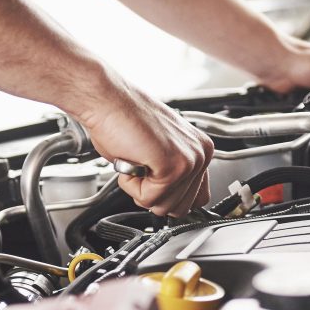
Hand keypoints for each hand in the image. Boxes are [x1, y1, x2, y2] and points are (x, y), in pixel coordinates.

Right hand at [78, 78, 213, 216]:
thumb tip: (171, 200)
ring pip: (164, 207)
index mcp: (200, 148)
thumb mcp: (158, 151)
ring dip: (141, 189)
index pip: (197, 198)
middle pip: (181, 209)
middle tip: (141, 165)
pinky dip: (131, 185)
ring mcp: (189, 160)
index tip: (154, 179)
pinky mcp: (173, 166)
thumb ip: (172, 175)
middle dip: (153, 195)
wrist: (108, 100)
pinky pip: (149, 199)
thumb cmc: (123, 119)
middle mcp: (201, 154)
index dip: (168, 196)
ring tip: (136, 159)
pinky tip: (132, 159)